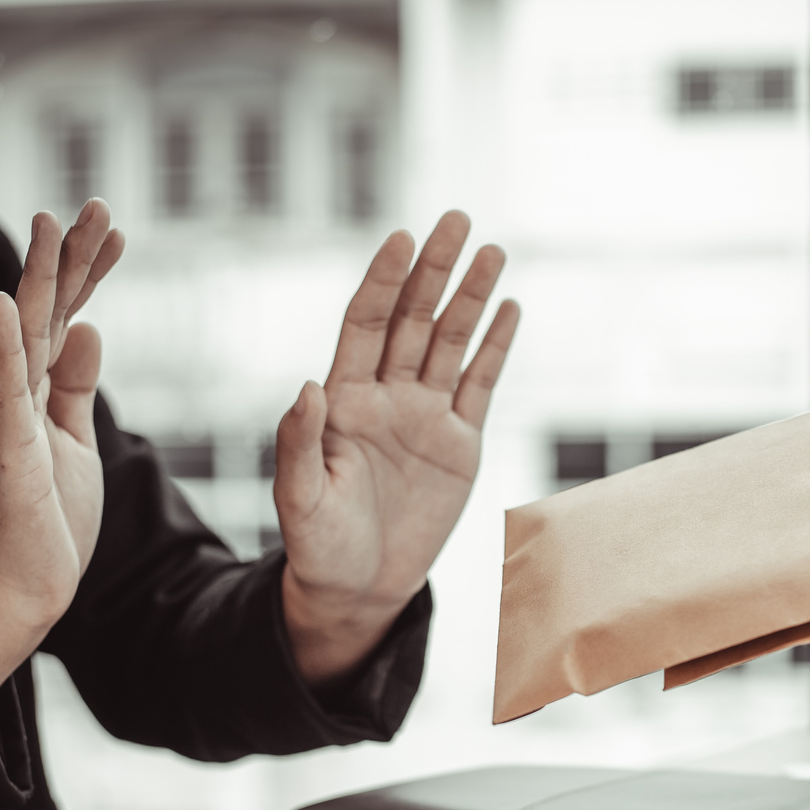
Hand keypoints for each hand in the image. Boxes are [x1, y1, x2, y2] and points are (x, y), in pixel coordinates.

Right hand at [0, 200, 125, 701]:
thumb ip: (73, 386)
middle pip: (42, 311)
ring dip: (40, 279)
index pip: (60, 318)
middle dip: (70, 257)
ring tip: (52, 222)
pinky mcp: (6, 453)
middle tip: (95, 203)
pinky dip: (4, 346)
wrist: (21, 591)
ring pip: (23, 336)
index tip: (115, 229)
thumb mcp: (72, 441)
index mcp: (26, 392)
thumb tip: (89, 327)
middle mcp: (7, 394)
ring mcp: (2, 420)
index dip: (87, 273)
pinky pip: (4, 393)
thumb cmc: (46, 520)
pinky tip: (5, 304)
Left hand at [275, 211, 518, 683]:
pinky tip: (509, 307)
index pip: (367, 325)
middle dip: (435, 270)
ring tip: (492, 250)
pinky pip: (480, 384)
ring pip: (452, 343)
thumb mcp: (300, 501)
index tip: (402, 238)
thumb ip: (300, 443)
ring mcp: (424, 416)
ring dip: (471, 297)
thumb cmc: (319, 548)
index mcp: (344, 402)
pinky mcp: (459, 443)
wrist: (359, 590)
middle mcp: (385, 397)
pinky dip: (496, 346)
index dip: (384, 283)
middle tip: (456, 219)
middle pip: (415, 320)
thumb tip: (307, 386)